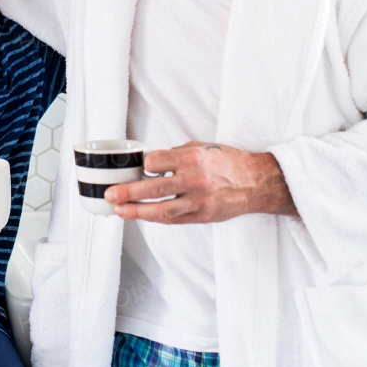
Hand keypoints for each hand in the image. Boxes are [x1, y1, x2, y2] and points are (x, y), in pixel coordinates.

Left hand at [105, 142, 297, 223]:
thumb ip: (177, 155)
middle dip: (128, 193)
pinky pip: (174, 219)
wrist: (256, 182)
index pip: (156, 162)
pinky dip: (155, 218)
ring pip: (161, 211)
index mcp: (194, 158)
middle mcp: (195, 180)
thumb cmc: (228, 162)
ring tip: (119, 211)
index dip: (144, 165)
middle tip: (110, 195)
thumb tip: (151, 162)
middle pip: (154, 189)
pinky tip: (141, 216)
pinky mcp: (202, 216)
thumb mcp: (203, 147)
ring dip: (136, 212)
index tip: (138, 167)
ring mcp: (199, 201)